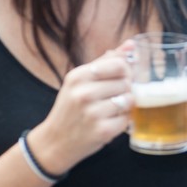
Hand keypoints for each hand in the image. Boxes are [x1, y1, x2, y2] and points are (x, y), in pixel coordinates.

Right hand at [30, 41, 134, 174]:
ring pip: (130, 100)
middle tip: (111, 98)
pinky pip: (127, 119)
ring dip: (125, 106)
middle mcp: (83, 93)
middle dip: (125, 90)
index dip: (126, 71)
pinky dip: (123, 122)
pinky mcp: (102, 131)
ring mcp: (92, 113)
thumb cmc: (72, 107)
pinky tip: (109, 122)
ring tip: (110, 110)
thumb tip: (131, 45)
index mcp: (78, 76)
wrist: (55, 141)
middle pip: (127, 82)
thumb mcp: (81, 80)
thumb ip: (107, 61)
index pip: (119, 64)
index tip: (120, 78)